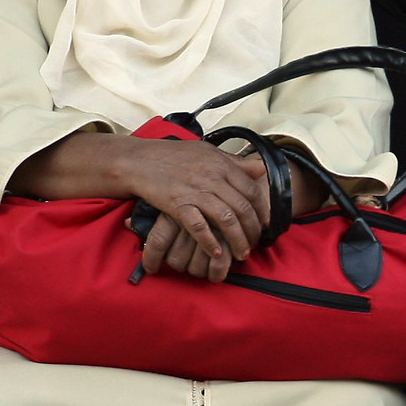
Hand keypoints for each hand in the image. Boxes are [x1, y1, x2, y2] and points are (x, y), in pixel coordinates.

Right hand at [126, 143, 270, 282]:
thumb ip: (235, 161)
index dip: (262, 210)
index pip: (252, 190)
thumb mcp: (208, 152)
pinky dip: (210, 242)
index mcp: (221, 164)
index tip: (265, 223)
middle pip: (243, 208)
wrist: (139, 161)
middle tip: (256, 243)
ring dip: (237, 240)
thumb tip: (261, 168)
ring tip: (241, 253)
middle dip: (253, 230)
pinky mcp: (178, 204)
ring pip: (227, 220)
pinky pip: (200, 227)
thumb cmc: (174, 156)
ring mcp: (195, 191)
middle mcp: (211, 177)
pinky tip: (217, 253)